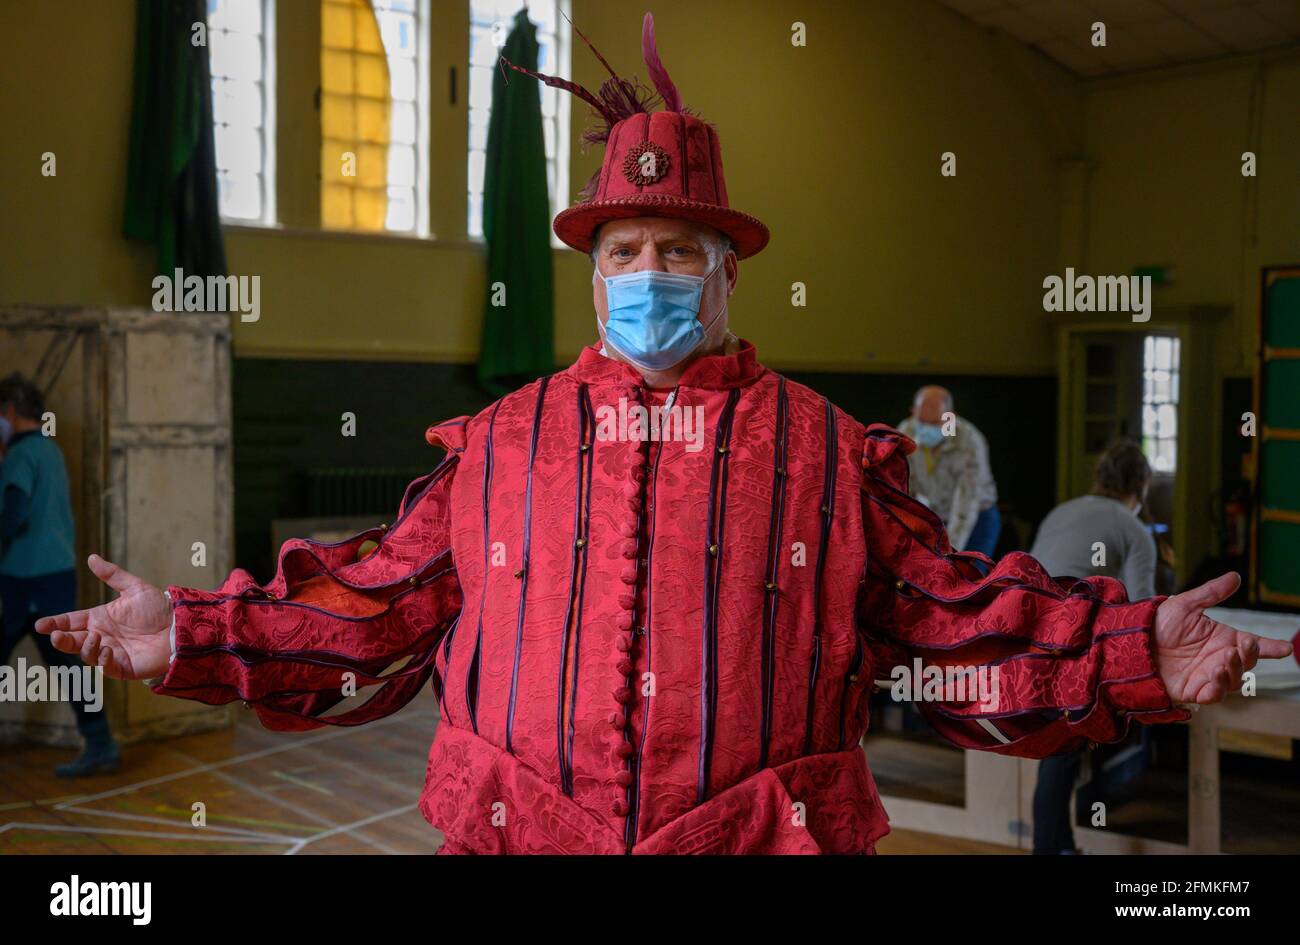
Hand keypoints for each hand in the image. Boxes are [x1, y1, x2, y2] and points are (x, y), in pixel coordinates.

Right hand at [34, 554, 172, 680]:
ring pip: (87, 655)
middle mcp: (102, 636)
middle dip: (61, 639)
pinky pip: (106, 668)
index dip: (56, 623)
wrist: (180, 626)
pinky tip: (107, 650)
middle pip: (74, 641)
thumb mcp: (135, 588)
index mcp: (101, 619)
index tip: (40, 624)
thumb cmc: (158, 608)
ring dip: (85, 647)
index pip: (72, 621)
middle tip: (55, 635)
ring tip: (94, 637)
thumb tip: (91, 557)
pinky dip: (102, 660)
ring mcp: (111, 652)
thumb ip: (113, 575)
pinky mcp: (123, 666)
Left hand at [1154, 572, 1292, 704]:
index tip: (1286, 648)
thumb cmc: (1157, 623)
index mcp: (1221, 639)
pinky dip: (1219, 686)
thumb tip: (1235, 576)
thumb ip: (1211, 593)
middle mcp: (1218, 658)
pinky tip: (1216, 673)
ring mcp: (1208, 676)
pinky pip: (1214, 694)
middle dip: (1251, 654)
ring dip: (1235, 669)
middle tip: (1245, 643)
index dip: (1271, 647)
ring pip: (1234, 679)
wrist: (1131, 643)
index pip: (1252, 644)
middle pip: (1247, 662)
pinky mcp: (1194, 691)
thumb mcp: (1185, 605)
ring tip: (1226, 656)